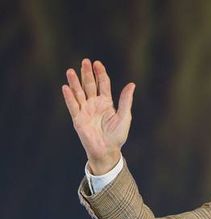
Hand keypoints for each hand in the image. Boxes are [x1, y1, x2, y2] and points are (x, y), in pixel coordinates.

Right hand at [62, 58, 135, 174]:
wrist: (107, 150)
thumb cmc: (118, 135)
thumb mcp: (124, 116)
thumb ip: (125, 101)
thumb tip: (131, 84)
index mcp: (106, 102)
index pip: (102, 84)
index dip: (100, 73)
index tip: (97, 63)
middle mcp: (94, 104)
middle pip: (89, 85)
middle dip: (87, 73)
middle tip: (85, 61)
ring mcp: (85, 111)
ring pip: (79, 93)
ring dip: (75, 82)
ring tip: (70, 71)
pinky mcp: (78, 119)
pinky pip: (72, 106)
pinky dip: (69, 97)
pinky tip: (65, 87)